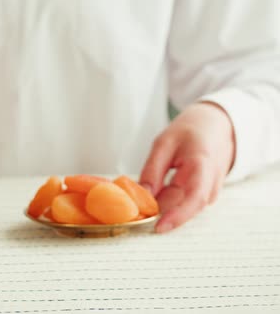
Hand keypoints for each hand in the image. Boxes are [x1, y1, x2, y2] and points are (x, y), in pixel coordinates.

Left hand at [139, 102, 235, 232]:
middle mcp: (212, 183)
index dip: (177, 216)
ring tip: (143, 201)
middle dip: (162, 213)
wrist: (216, 126)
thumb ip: (153, 171)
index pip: (194, 198)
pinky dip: (168, 203)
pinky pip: (184, 203)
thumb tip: (142, 197)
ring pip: (184, 206)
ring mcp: (211, 190)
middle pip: (186, 206)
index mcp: (203, 166)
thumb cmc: (190, 131)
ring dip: (164, 208)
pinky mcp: (205, 194)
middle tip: (136, 214)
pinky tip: (154, 196)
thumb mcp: (164, 144)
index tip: (158, 227)